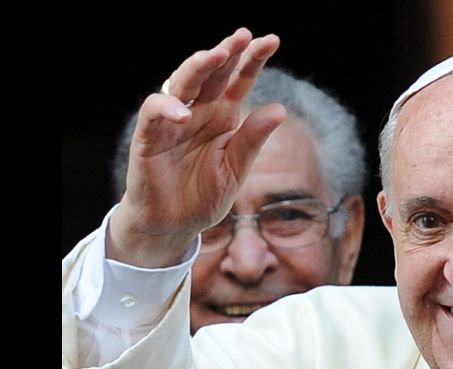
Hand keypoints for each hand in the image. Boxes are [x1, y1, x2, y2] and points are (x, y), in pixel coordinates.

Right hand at [108, 28, 285, 266]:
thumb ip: (253, 140)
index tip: (272, 41)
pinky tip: (184, 113)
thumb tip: (280, 109)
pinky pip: (153, 113)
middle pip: (212, 74)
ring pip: (182, 83)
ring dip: (198, 67)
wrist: (173, 226)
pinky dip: (166, 109)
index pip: (239, 81)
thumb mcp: (236, 169)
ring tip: (218, 55)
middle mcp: (198, 112)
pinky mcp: (148, 138)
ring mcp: (172, 121)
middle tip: (243, 36)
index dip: (253, 60)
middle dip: (227, 52)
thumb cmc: (203, 196)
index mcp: (222, 117)